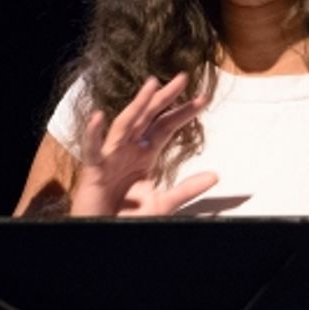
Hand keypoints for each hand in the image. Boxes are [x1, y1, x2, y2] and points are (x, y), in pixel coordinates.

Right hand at [70, 74, 218, 216]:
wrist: (104, 231)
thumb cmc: (127, 217)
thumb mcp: (164, 203)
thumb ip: (187, 189)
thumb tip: (215, 175)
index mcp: (143, 155)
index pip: (166, 126)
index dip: (183, 111)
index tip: (203, 98)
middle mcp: (127, 150)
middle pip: (148, 117)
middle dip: (165, 97)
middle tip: (183, 78)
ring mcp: (109, 158)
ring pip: (124, 125)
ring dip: (137, 105)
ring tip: (152, 86)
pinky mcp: (94, 171)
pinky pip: (93, 150)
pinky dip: (94, 134)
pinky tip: (99, 117)